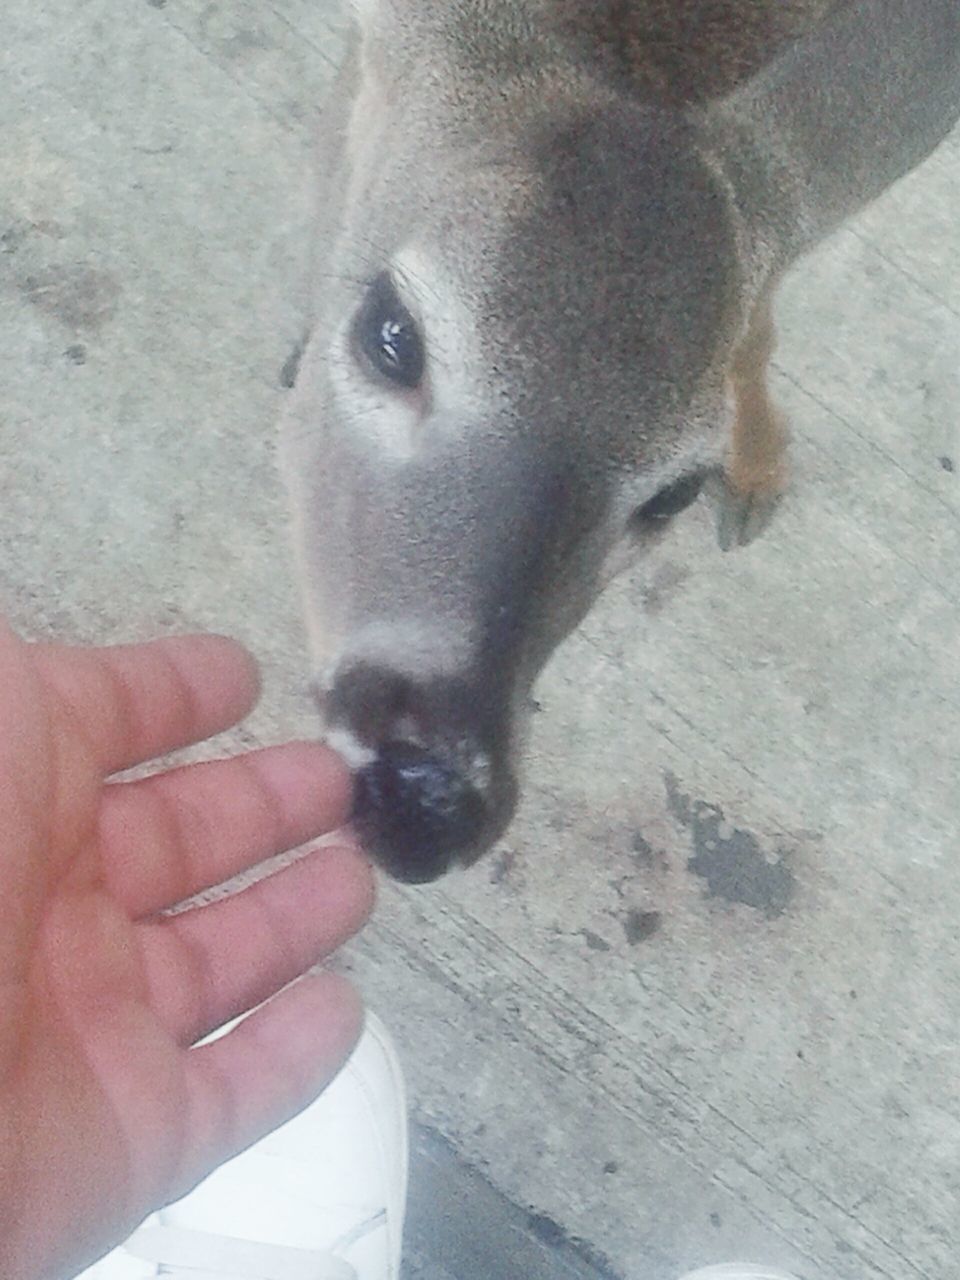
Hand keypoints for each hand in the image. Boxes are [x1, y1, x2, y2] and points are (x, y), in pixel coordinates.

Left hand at [0, 617, 373, 1279]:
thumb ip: (28, 669)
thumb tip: (48, 647)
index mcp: (11, 795)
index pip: (106, 727)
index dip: (175, 694)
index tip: (241, 676)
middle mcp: (51, 906)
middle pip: (184, 844)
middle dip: (267, 804)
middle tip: (342, 781)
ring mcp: (92, 1025)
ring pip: (220, 964)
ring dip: (293, 918)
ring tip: (360, 875)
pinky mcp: (128, 1138)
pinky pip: (234, 1096)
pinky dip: (295, 1059)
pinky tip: (342, 1009)